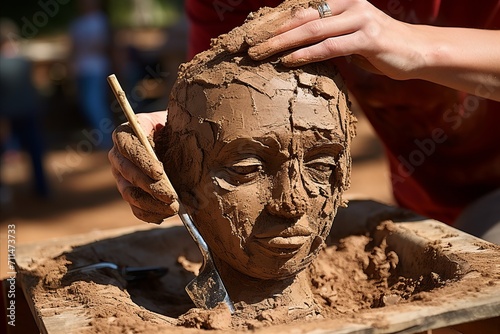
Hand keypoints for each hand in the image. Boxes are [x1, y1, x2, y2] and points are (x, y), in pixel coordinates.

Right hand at [108, 111, 178, 223]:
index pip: (126, 145)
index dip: (141, 160)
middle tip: (172, 196)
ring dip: (151, 203)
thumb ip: (178, 123)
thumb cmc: (177, 128)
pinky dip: (150, 215)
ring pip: (130, 193)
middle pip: (128, 172)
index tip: (160, 172)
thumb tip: (189, 129)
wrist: (178, 143)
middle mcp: (119, 156)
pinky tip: (165, 216)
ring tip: (173, 208)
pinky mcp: (131, 194)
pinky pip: (135, 209)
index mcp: (127, 133)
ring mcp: (122, 177)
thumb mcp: (178, 121)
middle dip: (151, 186)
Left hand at [245, 0, 499, 99]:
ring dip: (283, 43)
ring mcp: (360, 19)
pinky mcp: (368, 38)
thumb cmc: (381, 47)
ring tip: (260, 54)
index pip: (303, 9)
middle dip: (273, 33)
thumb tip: (300, 45)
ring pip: (312, 30)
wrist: (418, 52)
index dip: (277, 23)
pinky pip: (330, 46)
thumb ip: (328, 35)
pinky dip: (307, 54)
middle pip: (302, 17)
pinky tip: (289, 61)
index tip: (255, 36)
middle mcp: (350, 5)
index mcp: (342, 2)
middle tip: (250, 47)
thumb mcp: (351, 37)